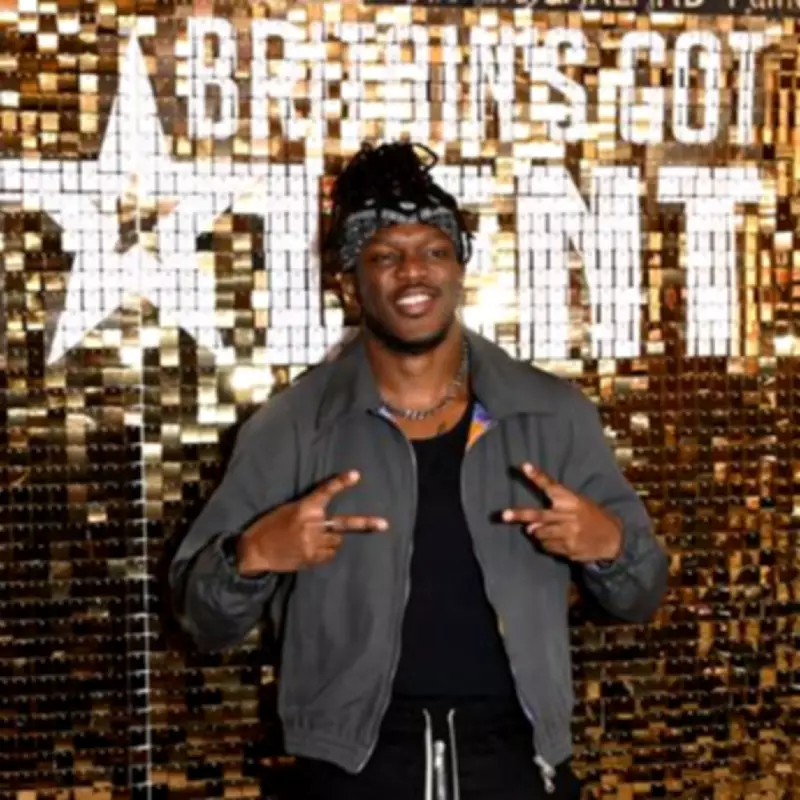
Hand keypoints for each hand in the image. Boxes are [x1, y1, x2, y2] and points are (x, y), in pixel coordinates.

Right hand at [237, 470, 388, 574]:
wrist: (255, 551)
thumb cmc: (270, 525)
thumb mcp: (288, 510)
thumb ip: (309, 510)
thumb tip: (327, 515)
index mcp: (304, 508)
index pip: (325, 492)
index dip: (341, 483)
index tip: (356, 475)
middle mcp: (312, 525)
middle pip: (344, 524)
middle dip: (365, 524)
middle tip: (384, 524)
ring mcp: (313, 544)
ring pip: (337, 541)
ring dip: (332, 539)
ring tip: (315, 539)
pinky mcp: (312, 559)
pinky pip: (329, 554)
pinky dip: (325, 552)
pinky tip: (311, 549)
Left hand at [501, 463, 621, 562]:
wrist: (614, 540)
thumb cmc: (591, 517)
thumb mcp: (579, 504)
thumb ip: (554, 511)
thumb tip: (528, 528)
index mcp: (572, 500)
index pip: (551, 486)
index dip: (537, 476)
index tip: (524, 465)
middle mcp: (569, 516)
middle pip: (539, 515)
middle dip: (519, 515)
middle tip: (503, 515)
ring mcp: (569, 534)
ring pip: (539, 534)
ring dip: (538, 533)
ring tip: (552, 531)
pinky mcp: (569, 549)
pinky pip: (547, 547)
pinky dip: (548, 545)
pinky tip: (560, 541)